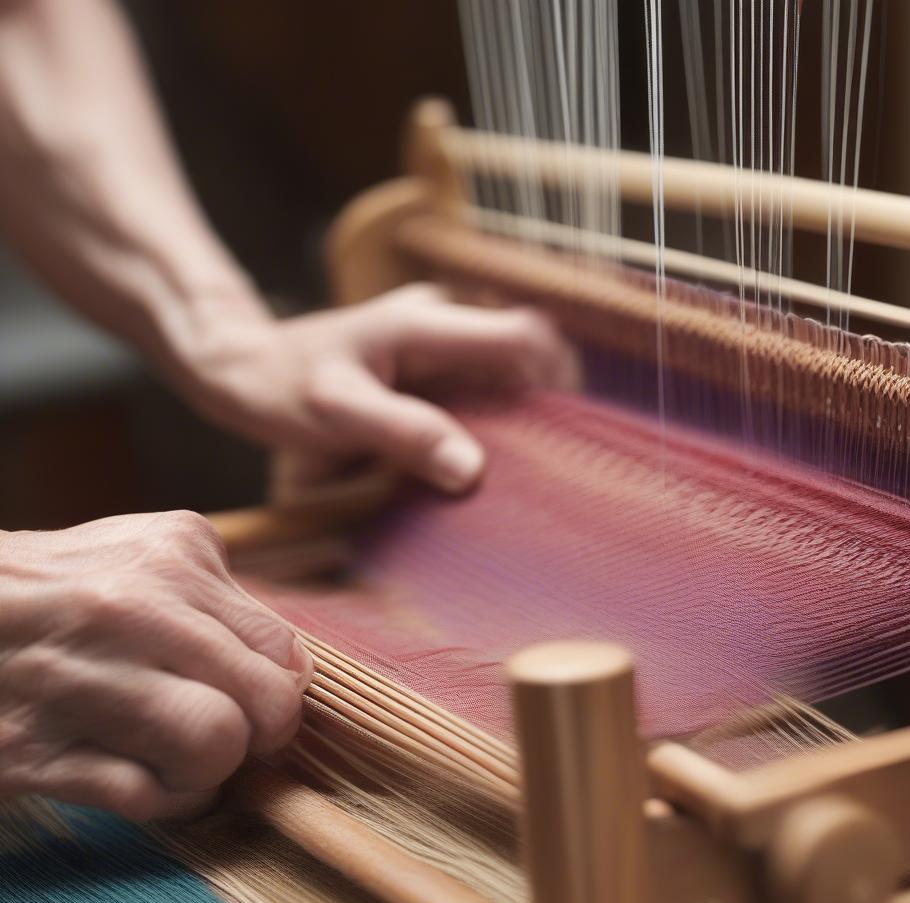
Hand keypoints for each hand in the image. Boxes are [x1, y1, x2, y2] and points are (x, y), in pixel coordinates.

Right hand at [0, 512, 312, 819]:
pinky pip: (145, 798)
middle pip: (265, 702)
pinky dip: (162, 799)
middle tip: (237, 735)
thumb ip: (222, 600)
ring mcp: (78, 682)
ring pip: (214, 747)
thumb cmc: (60, 588)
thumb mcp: (144, 553)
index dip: (282, 687)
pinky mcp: (31, 751)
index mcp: (170, 558)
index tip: (257, 697)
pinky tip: (141, 776)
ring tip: (184, 757)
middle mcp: (127, 612)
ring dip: (212, 769)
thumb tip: (292, 671)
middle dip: (264, 733)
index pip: (281, 649)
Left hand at [179, 284, 576, 494]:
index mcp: (426, 324)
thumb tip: (472, 470)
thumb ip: (404, 434)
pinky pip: (479, 383)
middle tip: (546, 458)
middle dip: (545, 400)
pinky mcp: (427, 361)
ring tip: (522, 462)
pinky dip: (493, 415)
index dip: (557, 378)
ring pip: (506, 368)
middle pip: (526, 350)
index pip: (525, 334)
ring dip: (520, 410)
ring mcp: (435, 339)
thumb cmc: (282, 388)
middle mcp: (440, 321)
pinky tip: (483, 454)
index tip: (563, 431)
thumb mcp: (336, 414)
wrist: (243, 367)